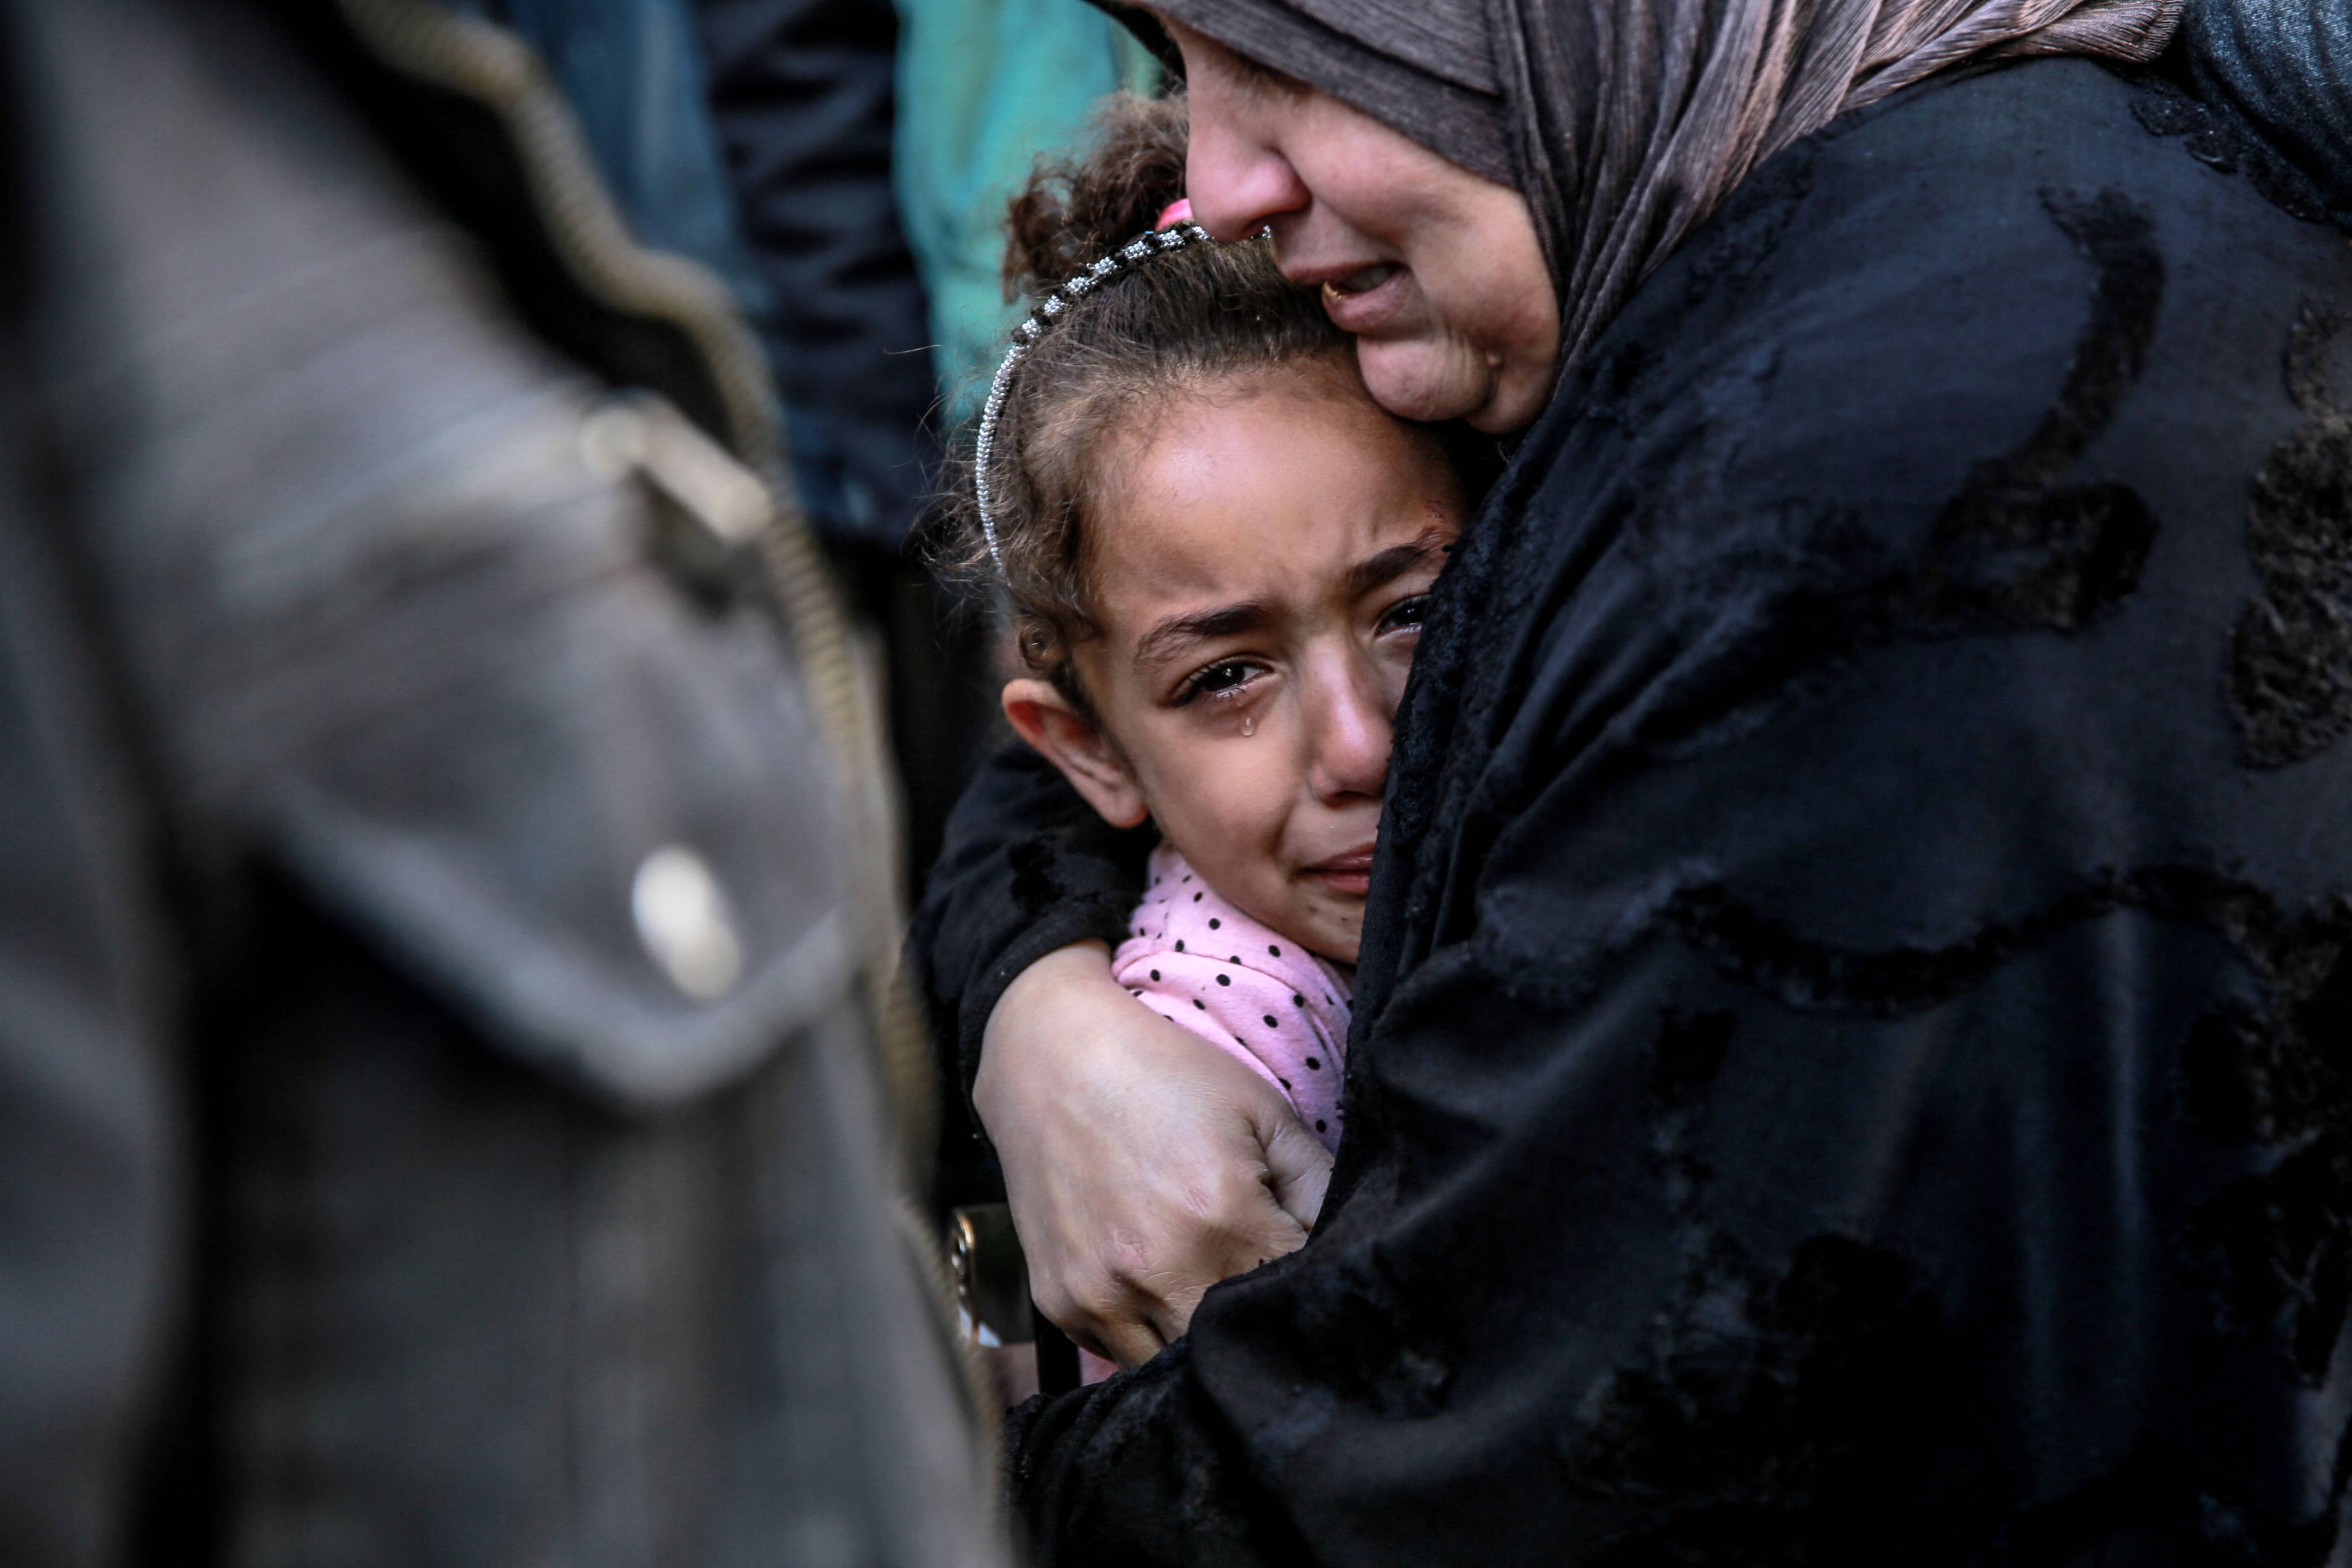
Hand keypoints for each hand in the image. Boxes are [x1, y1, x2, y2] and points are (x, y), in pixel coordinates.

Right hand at [974, 941, 1332, 1366]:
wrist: (1051, 1059)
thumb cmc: (1168, 1077)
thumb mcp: (1264, 1113)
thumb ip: (1321, 1190)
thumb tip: (1351, 1255)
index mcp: (1220, 1216)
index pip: (1294, 1301)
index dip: (1309, 1292)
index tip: (1308, 1272)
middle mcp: (1156, 1269)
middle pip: (1236, 1349)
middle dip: (1258, 1327)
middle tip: (1260, 1284)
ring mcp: (1100, 1295)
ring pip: (1176, 1371)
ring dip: (1202, 1344)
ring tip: (1206, 1284)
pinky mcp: (1059, 1306)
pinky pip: (1122, 1355)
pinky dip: (1148, 1335)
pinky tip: (1154, 1281)